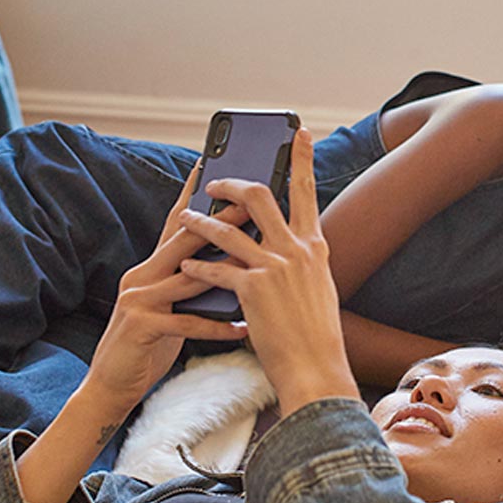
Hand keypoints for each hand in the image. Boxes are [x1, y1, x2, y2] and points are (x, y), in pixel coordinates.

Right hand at [82, 160, 250, 414]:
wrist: (111, 386)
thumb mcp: (171, 305)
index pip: (177, 224)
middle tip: (250, 204)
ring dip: (225, 271)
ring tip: (257, 261)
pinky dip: (218, 327)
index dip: (194, 195)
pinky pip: (188, 324)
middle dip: (218, 222)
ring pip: (189, 279)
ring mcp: (140, 299)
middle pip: (185, 242)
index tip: (213, 167)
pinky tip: (243, 328)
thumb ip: (193, 281)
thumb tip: (232, 259)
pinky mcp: (142, 327)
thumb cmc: (150, 344)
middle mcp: (143, 275)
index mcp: (152, 266)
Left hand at [177, 128, 360, 413]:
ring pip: (228, 228)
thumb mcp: (317, 290)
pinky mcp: (252, 288)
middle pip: (262, 196)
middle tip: (216, 182)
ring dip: (201, 221)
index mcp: (315, 248)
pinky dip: (198, 266)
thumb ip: (300, 262)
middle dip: (234, 183)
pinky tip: (186, 268)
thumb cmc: (315, 336)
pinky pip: (216, 267)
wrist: (315, 369)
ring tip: (185, 217)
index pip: (308, 193)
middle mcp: (296, 250)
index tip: (300, 133)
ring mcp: (275, 267)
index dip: (302, 160)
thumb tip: (284, 247)